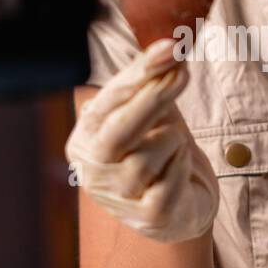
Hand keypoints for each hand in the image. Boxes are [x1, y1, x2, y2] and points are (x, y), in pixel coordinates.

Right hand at [65, 39, 219, 241]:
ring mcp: (117, 199)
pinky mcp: (147, 219)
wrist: (183, 202)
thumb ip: (150, 81)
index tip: (169, 49)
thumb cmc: (160, 149)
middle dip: (152, 98)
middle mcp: (93, 171)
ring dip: (171, 139)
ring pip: (146, 159)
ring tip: (176, 138)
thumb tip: (167, 48)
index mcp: (85, 139)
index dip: (139, 74)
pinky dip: (180, 166)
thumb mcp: (150, 110)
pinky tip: (182, 161)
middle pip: (119, 132)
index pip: (107, 102)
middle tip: (182, 72)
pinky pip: (168, 185)